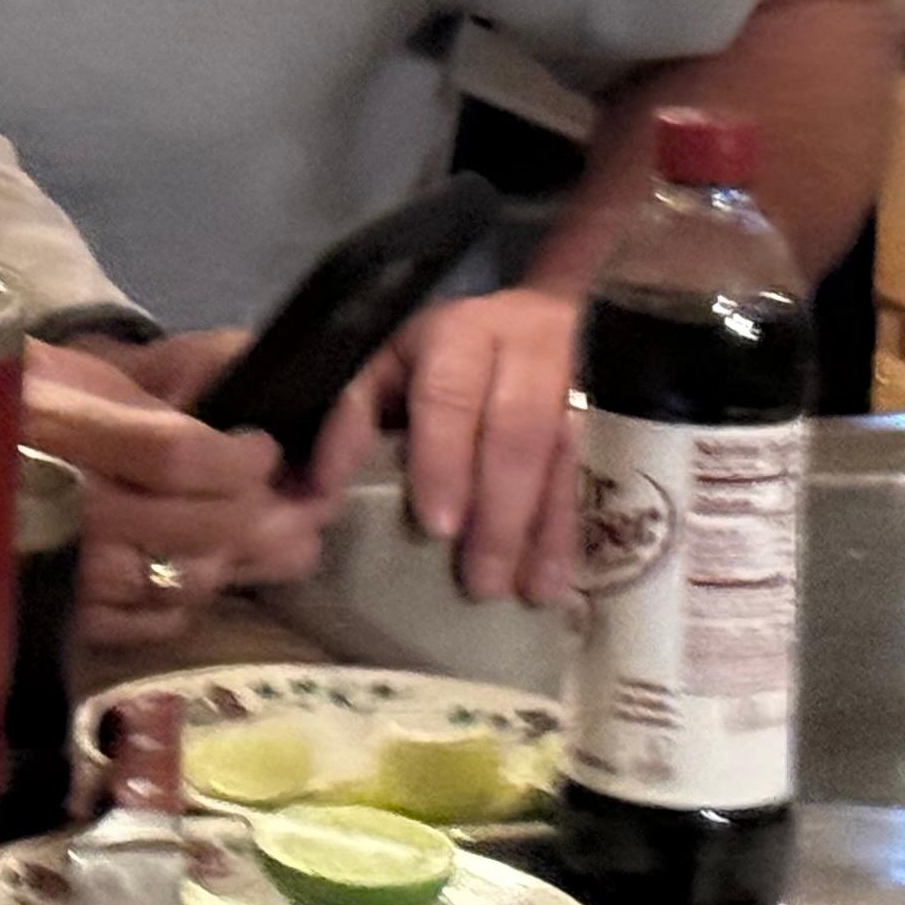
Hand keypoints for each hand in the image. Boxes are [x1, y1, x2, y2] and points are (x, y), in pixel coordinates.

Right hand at [26, 339, 335, 647]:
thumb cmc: (15, 404)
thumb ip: (161, 371)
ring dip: (233, 557)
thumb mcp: (76, 363)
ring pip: (188, 581)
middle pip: (198, 527)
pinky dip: (190, 597)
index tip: (262, 444)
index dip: (238, 455)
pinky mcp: (68, 621)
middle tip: (280, 494)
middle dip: (259, 511)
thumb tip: (243, 371)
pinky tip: (188, 565)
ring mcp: (67, 573)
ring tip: (244, 531)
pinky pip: (159, 622)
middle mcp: (64, 508)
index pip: (177, 455)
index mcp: (58, 427)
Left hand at [313, 287, 580, 606]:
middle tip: (480, 578)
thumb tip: (318, 486)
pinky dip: (566, 534)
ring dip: (539, 530)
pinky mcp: (587, 420)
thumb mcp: (380, 364)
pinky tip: (553, 583)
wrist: (522, 313)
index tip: (437, 525)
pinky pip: (580, 478)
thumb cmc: (427, 355)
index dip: (444, 460)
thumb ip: (349, 416)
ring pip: (556, 458)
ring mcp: (562, 383)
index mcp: (455, 335)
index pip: (450, 395)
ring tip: (524, 592)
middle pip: (515, 431)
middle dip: (497, 510)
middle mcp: (517, 351)